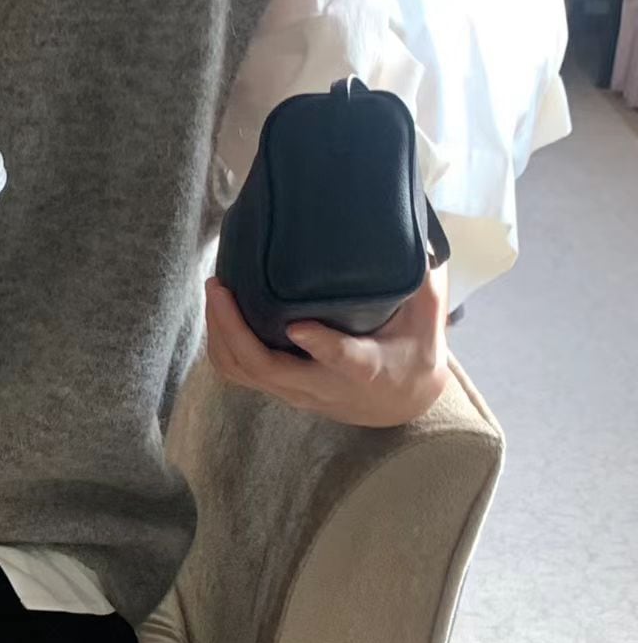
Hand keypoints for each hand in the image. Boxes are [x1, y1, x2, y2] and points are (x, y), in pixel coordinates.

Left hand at [204, 263, 451, 427]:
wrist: (400, 405)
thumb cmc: (414, 354)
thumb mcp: (428, 322)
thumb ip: (423, 284)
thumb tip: (416, 238)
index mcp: (365, 367)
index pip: (342, 360)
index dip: (319, 345)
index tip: (297, 326)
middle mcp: (322, 385)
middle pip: (267, 369)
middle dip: (234, 330)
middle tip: (220, 286)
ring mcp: (295, 392)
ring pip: (244, 374)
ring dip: (220, 336)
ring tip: (215, 292)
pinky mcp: (280, 390)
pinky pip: (239, 374)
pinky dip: (221, 345)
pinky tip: (218, 312)